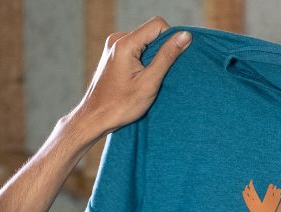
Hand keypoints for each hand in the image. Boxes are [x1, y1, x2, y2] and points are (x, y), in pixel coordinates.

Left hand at [72, 17, 191, 140]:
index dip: (170, 39)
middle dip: (160, 51)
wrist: (94, 118)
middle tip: (156, 75)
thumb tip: (185, 36)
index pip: (157, 24)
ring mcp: (113, 47)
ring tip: (145, 80)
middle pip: (150, 33)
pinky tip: (138, 79)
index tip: (170, 61)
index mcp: (124, 43)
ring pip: (144, 42)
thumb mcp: (149, 82)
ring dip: (151, 59)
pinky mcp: (113, 54)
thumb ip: (167, 56)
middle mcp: (116, 40)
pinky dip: (143, 62)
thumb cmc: (120, 105)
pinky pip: (135, 50)